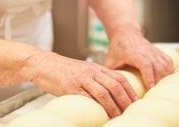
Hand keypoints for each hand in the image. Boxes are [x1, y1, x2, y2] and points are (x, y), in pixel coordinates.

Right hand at [21, 49, 136, 116]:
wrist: (43, 63)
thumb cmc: (62, 70)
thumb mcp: (83, 71)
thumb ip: (95, 79)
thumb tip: (108, 94)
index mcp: (96, 68)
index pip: (119, 78)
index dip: (129, 90)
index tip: (135, 101)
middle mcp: (92, 72)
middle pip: (115, 85)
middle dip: (125, 99)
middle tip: (130, 111)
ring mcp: (82, 79)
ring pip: (104, 92)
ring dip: (113, 106)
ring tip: (118, 116)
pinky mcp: (71, 87)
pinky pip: (87, 98)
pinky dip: (96, 107)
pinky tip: (100, 114)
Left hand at [103, 27, 173, 88]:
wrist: (126, 32)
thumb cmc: (117, 48)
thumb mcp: (110, 61)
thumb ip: (110, 74)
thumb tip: (109, 90)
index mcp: (135, 54)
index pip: (146, 66)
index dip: (149, 78)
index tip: (150, 89)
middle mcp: (147, 52)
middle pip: (158, 67)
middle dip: (158, 81)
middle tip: (154, 93)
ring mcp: (154, 51)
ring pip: (165, 65)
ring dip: (164, 77)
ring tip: (159, 88)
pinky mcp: (159, 51)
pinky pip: (168, 62)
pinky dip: (169, 71)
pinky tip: (165, 79)